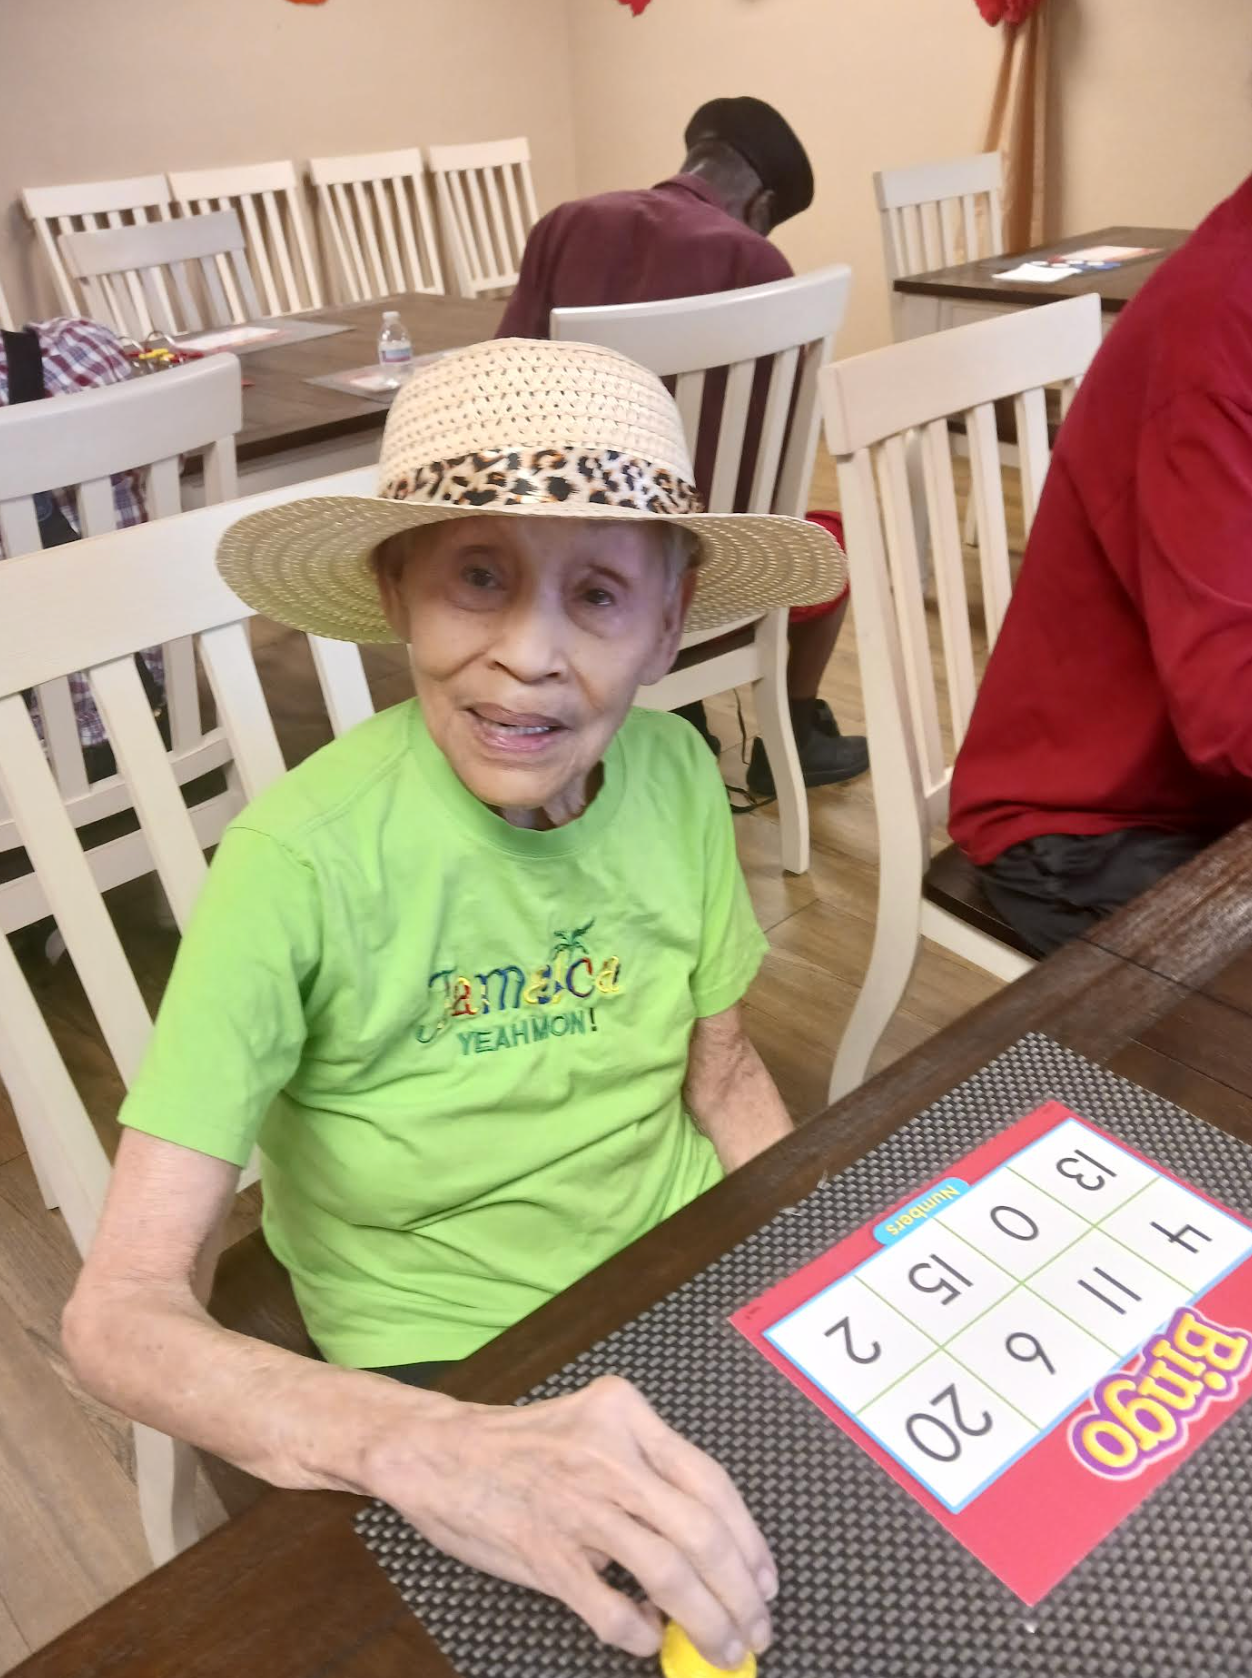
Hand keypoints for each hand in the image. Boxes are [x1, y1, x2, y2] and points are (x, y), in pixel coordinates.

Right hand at [369, 1375, 777, 1666]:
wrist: (436, 1453)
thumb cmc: (519, 1445)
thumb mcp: (593, 1426)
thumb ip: (646, 1470)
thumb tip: (708, 1545)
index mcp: (625, 1414)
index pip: (711, 1481)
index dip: (749, 1540)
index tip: (765, 1580)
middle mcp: (608, 1454)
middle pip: (702, 1532)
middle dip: (741, 1593)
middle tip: (757, 1629)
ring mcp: (577, 1504)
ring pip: (670, 1573)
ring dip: (708, 1622)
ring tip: (723, 1649)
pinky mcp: (545, 1552)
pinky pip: (612, 1607)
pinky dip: (640, 1633)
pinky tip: (648, 1638)